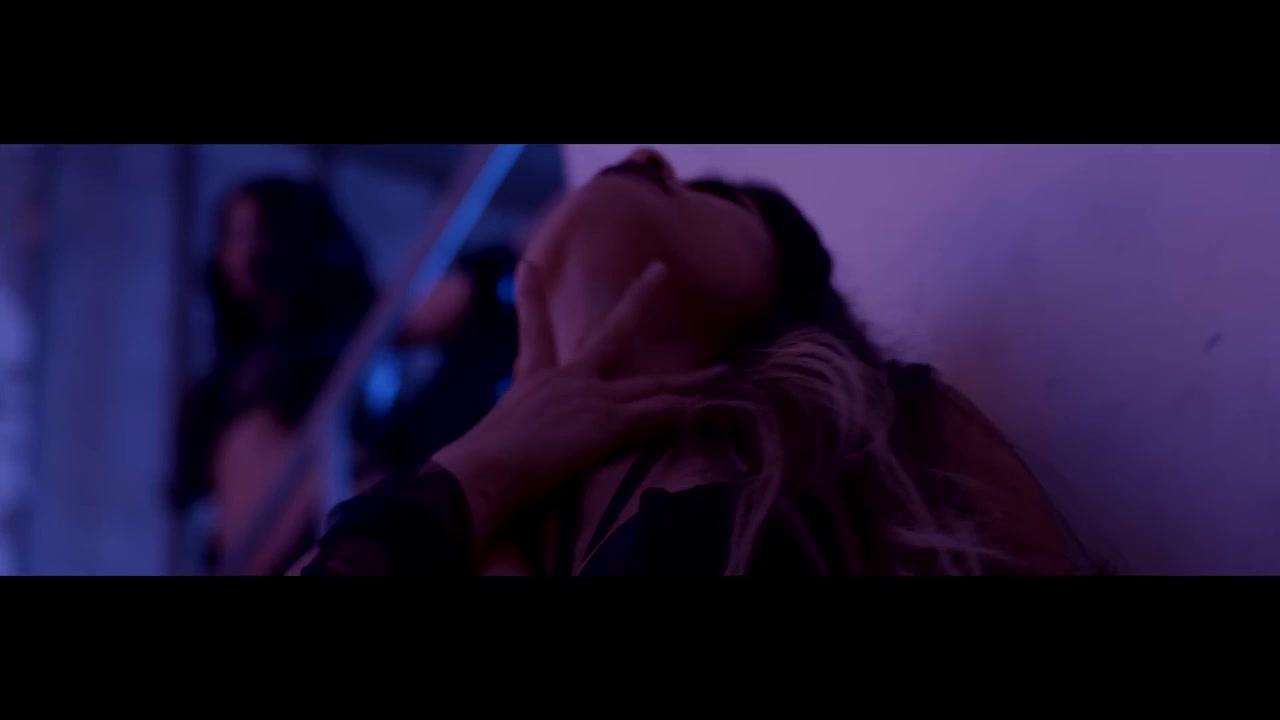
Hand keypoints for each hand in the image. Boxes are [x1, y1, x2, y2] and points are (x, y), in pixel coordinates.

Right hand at [434, 260, 720, 548]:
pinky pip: (656, 418)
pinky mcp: (606, 425)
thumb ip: (495, 435)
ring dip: (691, 383)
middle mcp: (567, 380)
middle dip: (641, 299)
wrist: (484, 469)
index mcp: (533, 379)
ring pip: (654, 386)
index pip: (534, 330)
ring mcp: (591, 399)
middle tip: (660, 270)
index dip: (530, 297)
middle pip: (613, 332)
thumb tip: (458, 461)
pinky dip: (684, 414)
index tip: (528, 264)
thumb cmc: (474, 467)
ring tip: (724, 372)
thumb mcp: (486, 438)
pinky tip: (711, 408)